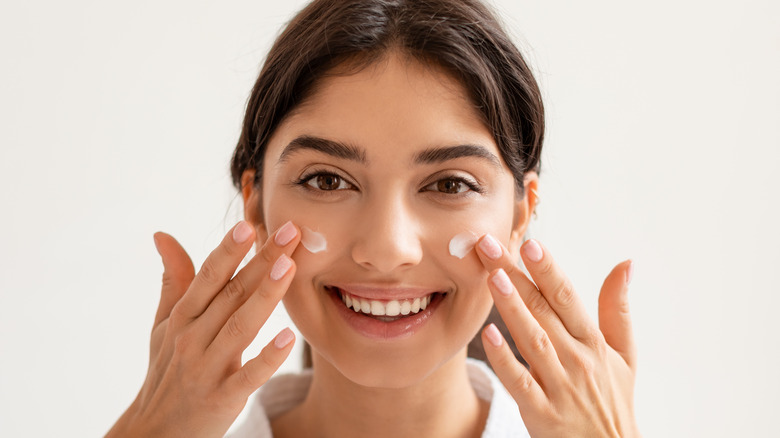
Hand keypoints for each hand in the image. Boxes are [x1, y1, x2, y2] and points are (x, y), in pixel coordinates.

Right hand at [106, 221, 300, 437]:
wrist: (154, 431)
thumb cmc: (165, 371)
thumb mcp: (163, 325)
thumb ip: (173, 280)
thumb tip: (163, 234)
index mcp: (182, 317)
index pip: (209, 277)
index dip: (229, 250)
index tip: (250, 223)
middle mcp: (191, 338)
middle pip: (232, 293)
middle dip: (262, 260)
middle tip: (290, 231)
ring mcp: (206, 368)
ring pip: (240, 327)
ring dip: (265, 296)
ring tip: (289, 268)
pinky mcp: (222, 398)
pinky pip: (248, 376)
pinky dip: (267, 357)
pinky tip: (289, 338)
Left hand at [475, 235, 640, 437]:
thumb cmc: (612, 401)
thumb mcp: (624, 355)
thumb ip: (617, 309)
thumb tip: (625, 264)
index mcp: (593, 343)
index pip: (568, 298)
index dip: (549, 270)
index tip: (530, 243)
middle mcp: (577, 360)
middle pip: (543, 310)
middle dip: (516, 275)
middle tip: (490, 245)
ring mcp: (560, 386)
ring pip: (533, 341)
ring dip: (513, 308)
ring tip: (493, 278)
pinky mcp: (542, 413)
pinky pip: (520, 382)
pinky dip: (504, 359)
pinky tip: (489, 335)